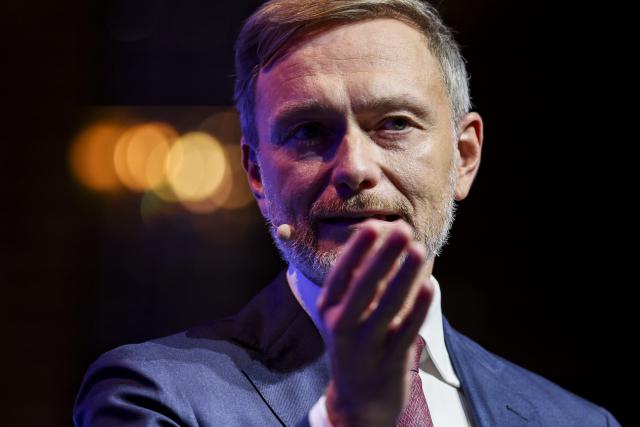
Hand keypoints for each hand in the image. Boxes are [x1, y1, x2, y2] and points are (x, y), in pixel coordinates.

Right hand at [316, 220, 432, 426]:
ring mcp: (365, 346)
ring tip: (418, 249)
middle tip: (402, 230)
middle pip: (363, 288)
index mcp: (328, 309)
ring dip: (404, 276)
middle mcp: (341, 327)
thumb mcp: (346, 312)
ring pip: (387, 307)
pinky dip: (418, 307)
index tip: (372, 226)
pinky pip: (407, 330)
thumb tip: (383, 237)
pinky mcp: (390, 361)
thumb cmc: (355, 342)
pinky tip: (428, 285)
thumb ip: (362, 279)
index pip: (340, 276)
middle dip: (383, 257)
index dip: (356, 251)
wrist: (359, 399)